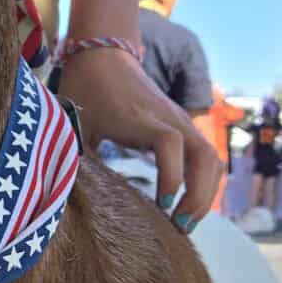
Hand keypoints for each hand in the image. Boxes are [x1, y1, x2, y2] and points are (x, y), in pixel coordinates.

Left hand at [61, 44, 222, 227]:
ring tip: (184, 221)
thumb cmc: (86, 90)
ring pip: (211, 159)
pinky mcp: (183, 127)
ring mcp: (181, 122)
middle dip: (197, 197)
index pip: (171, 143)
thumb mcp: (73, 122)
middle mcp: (169, 119)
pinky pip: (207, 156)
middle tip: (178, 227)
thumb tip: (69, 197)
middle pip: (204, 156)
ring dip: (205, 192)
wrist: (104, 55)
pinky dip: (205, 181)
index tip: (161, 205)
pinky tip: (188, 204)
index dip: (171, 176)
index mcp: (140, 118)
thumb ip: (75, 155)